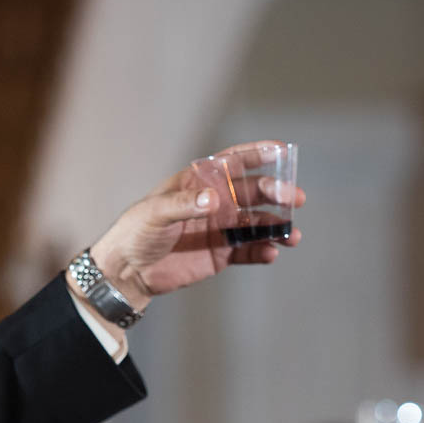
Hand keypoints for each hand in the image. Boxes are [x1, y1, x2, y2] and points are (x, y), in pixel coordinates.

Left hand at [89, 141, 306, 307]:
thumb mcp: (155, 213)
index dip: (256, 154)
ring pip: (257, 224)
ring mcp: (220, 228)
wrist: (128, 271)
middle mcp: (215, 202)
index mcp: (199, 183)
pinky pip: (248, 251)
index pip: (232, 162)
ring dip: (276, 227)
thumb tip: (215, 200)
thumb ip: (185, 205)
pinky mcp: (221, 254)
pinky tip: (271, 254)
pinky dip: (262, 252)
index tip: (281, 150)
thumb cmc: (136, 232)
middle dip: (276, 193)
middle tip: (295, 198)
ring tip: (292, 235)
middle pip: (253, 193)